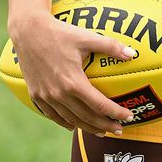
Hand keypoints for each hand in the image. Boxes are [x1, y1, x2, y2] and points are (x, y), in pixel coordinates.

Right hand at [9, 12, 136, 134]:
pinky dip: (66, 123)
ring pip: (71, 120)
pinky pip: (53, 116)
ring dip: (88, 127)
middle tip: (119, 130)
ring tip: (102, 130)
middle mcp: (59, 94)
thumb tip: (133, 54)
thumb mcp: (87, 37)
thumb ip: (111, 46)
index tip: (129, 116)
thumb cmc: (60, 32)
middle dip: (105, 125)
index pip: (100, 105)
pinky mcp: (36, 96)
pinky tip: (74, 125)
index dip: (116, 113)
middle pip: (86, 117)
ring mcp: (46, 97)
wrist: (28, 31)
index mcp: (73, 82)